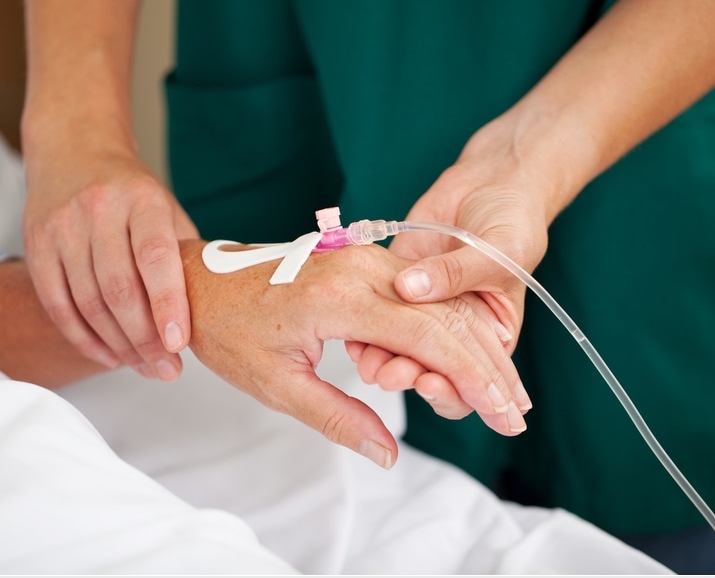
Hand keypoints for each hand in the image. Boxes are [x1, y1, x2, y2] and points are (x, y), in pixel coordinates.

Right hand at [22, 136, 197, 381]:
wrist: (73, 150)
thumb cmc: (131, 191)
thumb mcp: (166, 208)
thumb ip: (184, 255)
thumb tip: (212, 311)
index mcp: (141, 199)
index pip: (155, 256)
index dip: (167, 303)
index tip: (179, 343)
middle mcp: (98, 211)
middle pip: (118, 288)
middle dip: (145, 339)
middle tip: (167, 370)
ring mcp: (62, 227)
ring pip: (87, 302)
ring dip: (118, 346)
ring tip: (145, 367)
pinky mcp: (36, 245)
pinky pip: (57, 305)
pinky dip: (84, 339)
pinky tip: (109, 355)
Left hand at [180, 237, 531, 469]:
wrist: (199, 282)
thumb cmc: (230, 331)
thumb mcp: (278, 385)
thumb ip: (339, 417)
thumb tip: (388, 455)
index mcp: (341, 297)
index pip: (429, 339)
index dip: (472, 379)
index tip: (502, 416)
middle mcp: (361, 269)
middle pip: (446, 318)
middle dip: (488, 368)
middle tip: (515, 413)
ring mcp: (363, 258)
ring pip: (438, 303)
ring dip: (475, 346)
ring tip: (504, 390)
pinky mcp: (361, 259)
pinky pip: (417, 295)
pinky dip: (448, 326)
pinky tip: (468, 354)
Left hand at [378, 117, 551, 411]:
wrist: (493, 180)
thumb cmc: (514, 218)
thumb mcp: (501, 249)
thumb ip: (456, 272)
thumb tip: (409, 288)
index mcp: (489, 331)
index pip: (471, 380)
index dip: (453, 393)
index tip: (428, 384)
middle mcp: (454, 326)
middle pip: (432, 370)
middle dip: (409, 377)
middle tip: (389, 373)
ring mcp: (423, 304)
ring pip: (401, 346)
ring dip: (383, 359)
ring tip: (368, 359)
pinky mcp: (397, 280)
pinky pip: (377, 312)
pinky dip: (365, 329)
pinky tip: (354, 334)